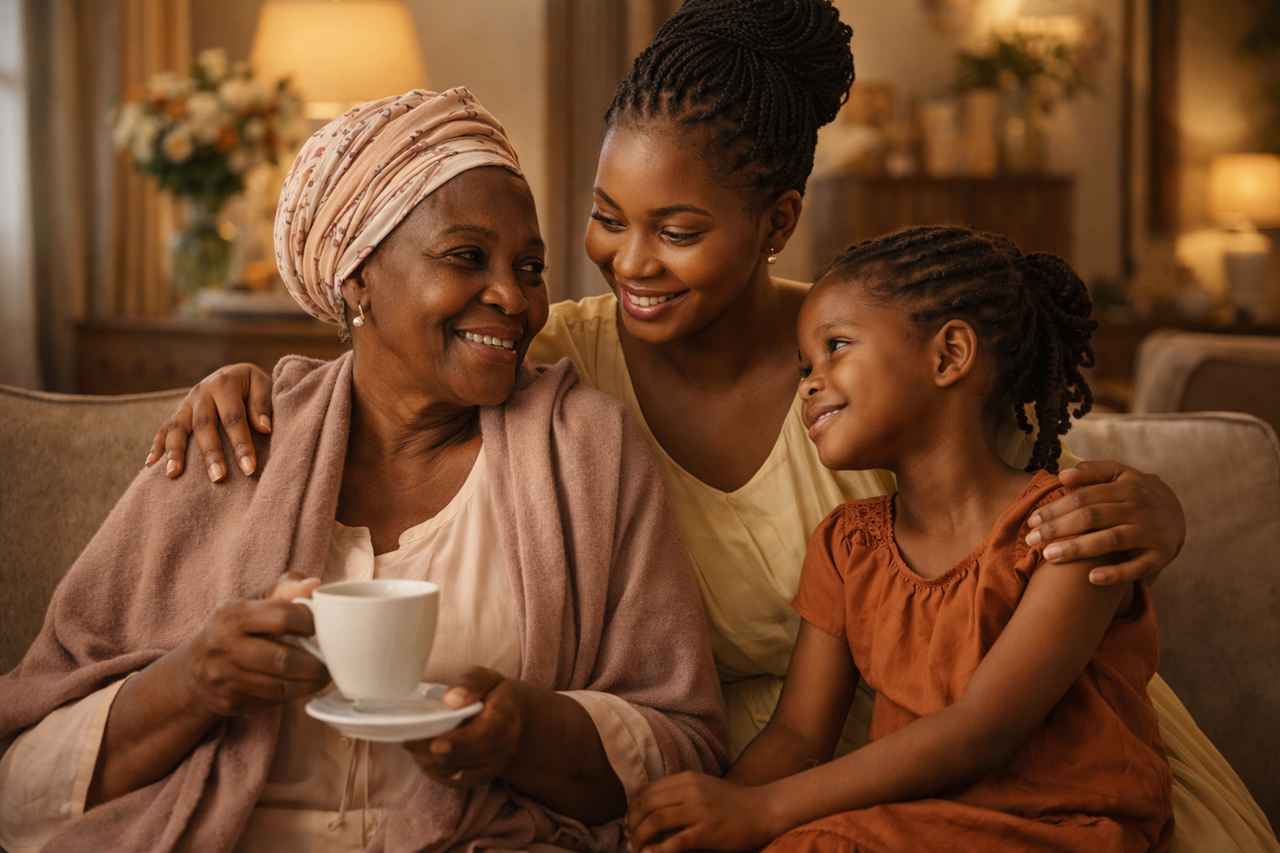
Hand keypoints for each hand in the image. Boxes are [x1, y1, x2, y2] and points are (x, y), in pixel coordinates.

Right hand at [144, 362, 273, 481]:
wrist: (236, 373)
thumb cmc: (254, 386)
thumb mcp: (264, 385)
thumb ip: (262, 405)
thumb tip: (264, 429)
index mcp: (225, 384)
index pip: (233, 418)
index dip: (241, 444)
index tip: (249, 469)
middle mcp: (202, 392)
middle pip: (204, 425)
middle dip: (211, 453)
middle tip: (218, 478)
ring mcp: (186, 403)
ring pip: (177, 427)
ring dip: (175, 452)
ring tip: (173, 474)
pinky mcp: (178, 412)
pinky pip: (164, 429)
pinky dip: (157, 446)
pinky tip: (151, 465)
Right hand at [177, 572, 328, 716]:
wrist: (195, 667)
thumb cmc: (237, 627)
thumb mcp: (254, 601)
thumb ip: (286, 589)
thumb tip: (315, 584)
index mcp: (233, 614)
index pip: (283, 617)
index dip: (311, 622)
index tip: (324, 627)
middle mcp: (224, 646)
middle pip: (282, 659)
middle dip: (314, 664)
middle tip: (331, 663)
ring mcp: (224, 677)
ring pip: (279, 687)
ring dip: (309, 683)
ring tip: (323, 676)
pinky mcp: (228, 702)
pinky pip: (270, 702)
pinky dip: (291, 695)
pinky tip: (302, 686)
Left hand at [403, 667, 525, 787]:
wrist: (515, 722)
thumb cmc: (494, 695)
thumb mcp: (486, 678)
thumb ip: (471, 683)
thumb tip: (450, 699)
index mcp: (504, 719)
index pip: (484, 737)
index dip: (458, 743)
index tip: (436, 744)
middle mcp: (501, 750)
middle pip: (462, 758)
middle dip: (431, 752)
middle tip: (407, 739)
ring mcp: (489, 768)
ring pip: (452, 772)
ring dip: (428, 760)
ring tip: (412, 742)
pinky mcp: (476, 780)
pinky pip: (449, 780)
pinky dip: (432, 768)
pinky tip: (422, 753)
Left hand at [627, 773, 776, 852]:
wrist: (762, 810)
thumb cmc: (731, 802)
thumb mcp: (702, 787)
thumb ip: (679, 792)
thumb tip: (648, 807)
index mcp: (687, 778)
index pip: (648, 790)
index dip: (633, 807)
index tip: (629, 821)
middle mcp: (691, 790)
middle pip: (648, 804)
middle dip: (633, 823)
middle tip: (629, 837)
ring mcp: (699, 810)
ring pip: (656, 820)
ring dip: (640, 837)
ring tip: (636, 848)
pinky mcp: (707, 831)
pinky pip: (675, 841)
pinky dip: (658, 850)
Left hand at [1026, 461, 1186, 585]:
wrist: (1179, 513)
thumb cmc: (1136, 494)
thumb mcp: (1120, 475)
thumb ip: (1092, 472)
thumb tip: (1062, 475)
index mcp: (1126, 486)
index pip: (1083, 497)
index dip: (1055, 509)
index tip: (1032, 521)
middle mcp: (1139, 508)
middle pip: (1092, 517)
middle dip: (1058, 528)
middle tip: (1031, 540)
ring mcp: (1151, 533)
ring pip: (1110, 540)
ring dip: (1078, 549)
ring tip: (1049, 557)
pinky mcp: (1160, 556)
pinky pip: (1136, 568)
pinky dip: (1115, 574)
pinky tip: (1091, 578)